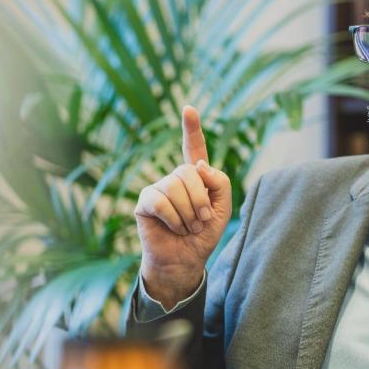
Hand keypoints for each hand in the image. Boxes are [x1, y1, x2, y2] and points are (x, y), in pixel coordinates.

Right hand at [135, 106, 231, 308]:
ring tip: (188, 227)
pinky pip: (160, 201)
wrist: (185, 260)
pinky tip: (172, 227)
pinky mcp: (145, 202)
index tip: (188, 108)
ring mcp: (158, 188)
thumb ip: (219, 183)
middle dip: (200, 199)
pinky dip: (173, 218)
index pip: (194, 148)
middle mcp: (175, 178)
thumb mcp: (222, 209)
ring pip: (175, 186)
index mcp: (196, 177)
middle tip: (201, 220)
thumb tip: (198, 165)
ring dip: (188, 212)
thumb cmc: (203, 235)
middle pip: (189, 172)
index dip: (192, 128)